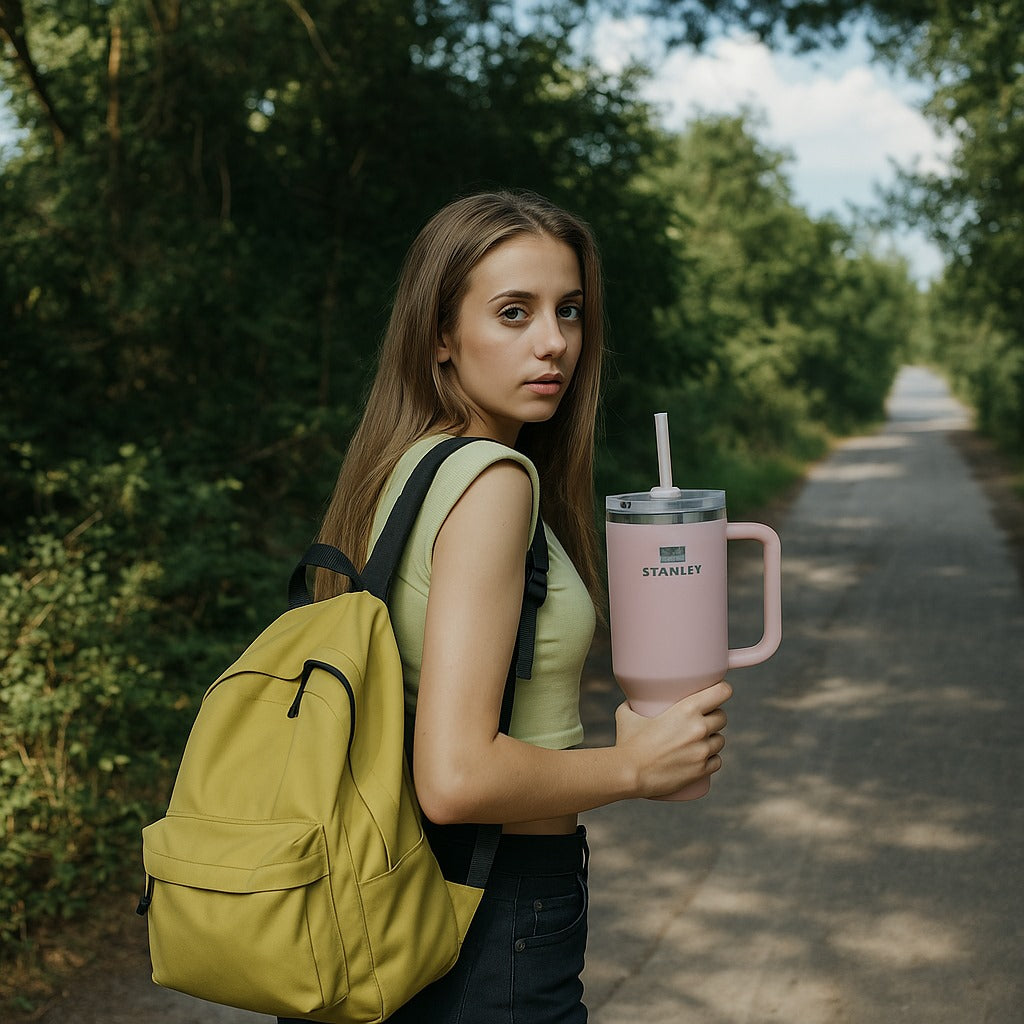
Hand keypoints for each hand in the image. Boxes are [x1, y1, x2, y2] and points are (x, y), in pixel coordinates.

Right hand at [614, 680, 731, 798]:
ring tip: (700, 740)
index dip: (722, 690)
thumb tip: (630, 700)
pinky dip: (711, 759)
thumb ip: (632, 704)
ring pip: (721, 740)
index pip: (721, 692)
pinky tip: (703, 757)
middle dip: (714, 716)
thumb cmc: (627, 742)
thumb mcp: (627, 714)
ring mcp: (702, 751)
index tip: (718, 692)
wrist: (629, 774)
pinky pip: (717, 761)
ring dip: (713, 738)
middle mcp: (699, 728)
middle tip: (700, 719)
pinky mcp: (701, 770)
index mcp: (687, 709)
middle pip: (722, 717)